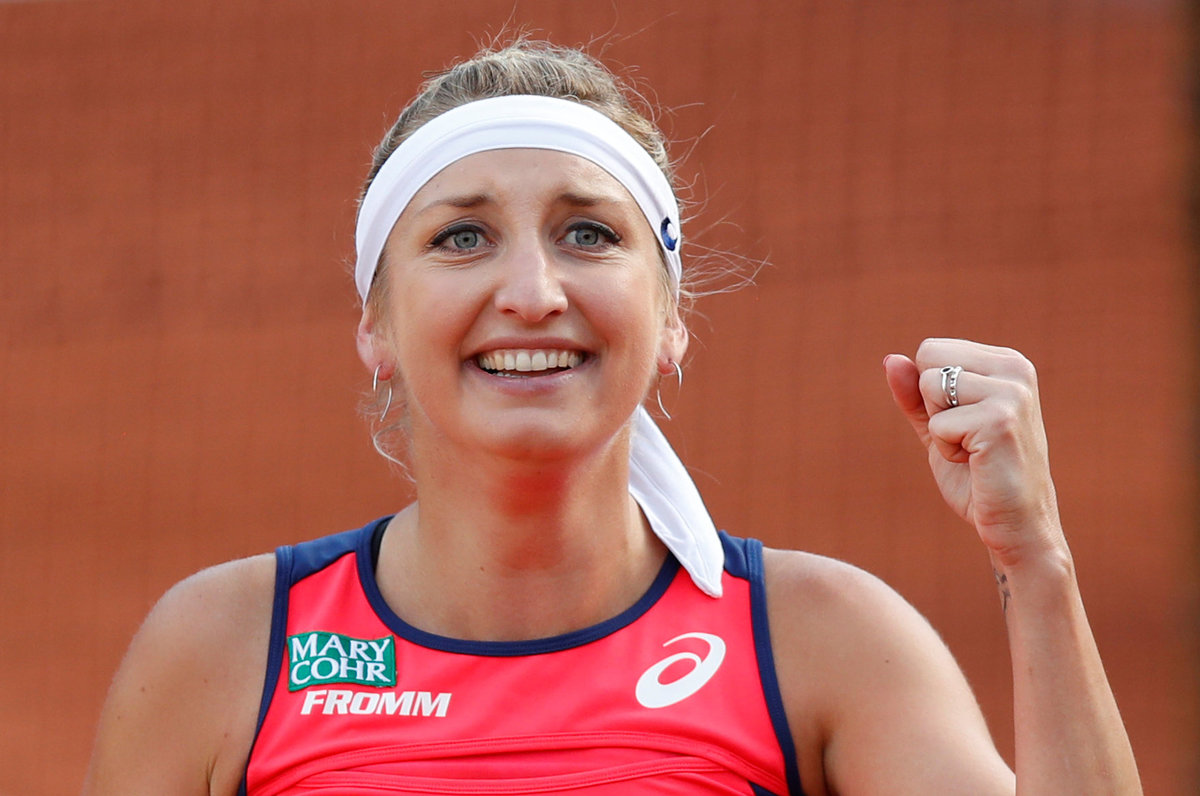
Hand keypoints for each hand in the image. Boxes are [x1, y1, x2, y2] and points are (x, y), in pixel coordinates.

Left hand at [884, 339, 1064, 567]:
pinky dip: (946, 449)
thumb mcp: (938, 426)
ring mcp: (1012, 393)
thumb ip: (914, 393)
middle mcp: (1015, 369)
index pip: (931, 350)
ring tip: (971, 450)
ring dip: (940, 428)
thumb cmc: (978, 476)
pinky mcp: (1000, 420)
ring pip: (930, 385)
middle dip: (932, 404)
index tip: (963, 423)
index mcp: (1006, 362)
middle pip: (928, 358)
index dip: (931, 393)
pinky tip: (976, 463)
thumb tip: (891, 359)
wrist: (1014, 525)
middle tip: (965, 438)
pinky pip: (938, 423)